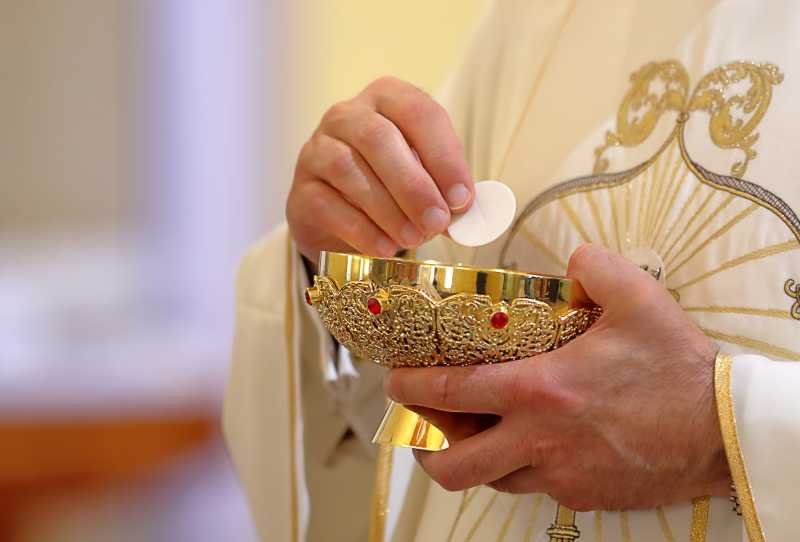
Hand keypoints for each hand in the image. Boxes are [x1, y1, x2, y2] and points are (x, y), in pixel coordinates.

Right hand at [287, 76, 472, 263]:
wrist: (341, 218)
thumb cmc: (394, 188)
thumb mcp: (427, 180)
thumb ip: (447, 190)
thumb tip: (469, 213)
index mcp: (387, 99)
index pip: (418, 112)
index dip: (443, 155)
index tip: (462, 198)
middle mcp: (346, 116)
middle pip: (378, 139)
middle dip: (413, 185)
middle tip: (437, 222)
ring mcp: (316, 150)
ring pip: (348, 169)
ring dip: (387, 209)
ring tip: (414, 239)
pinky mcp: (300, 190)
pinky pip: (327, 204)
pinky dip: (360, 229)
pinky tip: (384, 248)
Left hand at [385, 244, 729, 510]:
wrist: (722, 433)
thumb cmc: (677, 368)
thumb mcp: (639, 299)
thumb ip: (596, 266)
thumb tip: (574, 257)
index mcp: (538, 391)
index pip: (451, 392)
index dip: (411, 387)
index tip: (393, 381)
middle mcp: (538, 440)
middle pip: (453, 465)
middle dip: (422, 449)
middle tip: (423, 424)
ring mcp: (558, 475)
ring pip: (490, 480)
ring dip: (472, 458)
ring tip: (474, 431)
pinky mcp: (581, 496)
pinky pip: (531, 487)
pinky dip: (516, 468)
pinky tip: (529, 443)